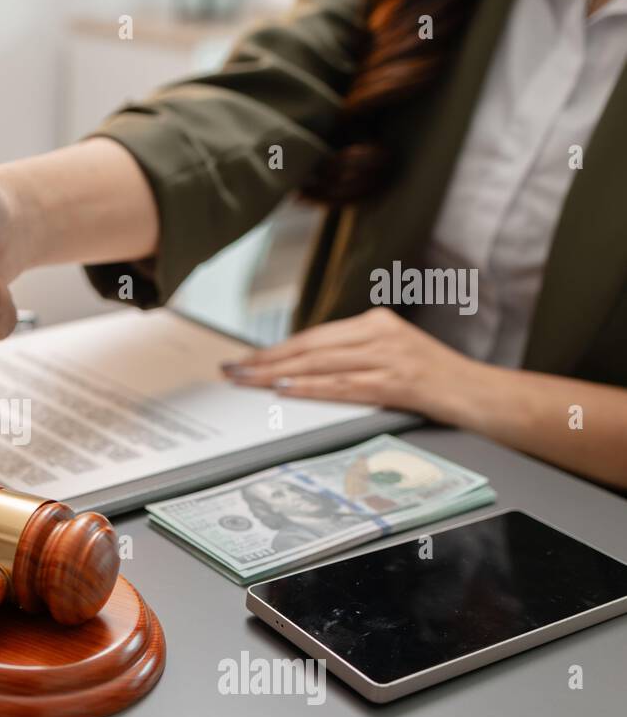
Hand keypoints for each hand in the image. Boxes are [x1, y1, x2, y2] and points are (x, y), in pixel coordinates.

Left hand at [221, 307, 485, 424]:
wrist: (484, 393)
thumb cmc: (436, 380)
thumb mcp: (392, 358)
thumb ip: (354, 359)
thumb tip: (303, 371)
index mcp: (376, 323)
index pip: (313, 336)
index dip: (275, 348)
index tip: (245, 359)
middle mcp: (381, 333)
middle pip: (310, 346)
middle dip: (265, 359)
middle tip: (232, 369)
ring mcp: (390, 356)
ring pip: (321, 362)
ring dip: (278, 372)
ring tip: (247, 381)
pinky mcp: (399, 380)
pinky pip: (345, 384)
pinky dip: (312, 387)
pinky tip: (286, 389)